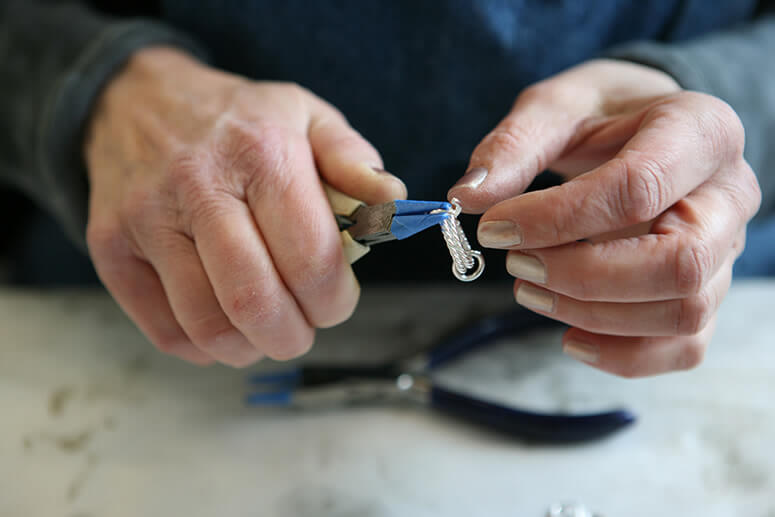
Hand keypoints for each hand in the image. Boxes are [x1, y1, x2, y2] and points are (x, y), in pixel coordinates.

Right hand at [84, 48, 405, 366]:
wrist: (136, 100)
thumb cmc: (237, 119)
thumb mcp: (306, 116)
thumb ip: (354, 161)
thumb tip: (392, 204)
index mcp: (261, 153)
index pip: (310, 258)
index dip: (335, 300)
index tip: (337, 302)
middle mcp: (198, 187)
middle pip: (255, 302)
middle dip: (294, 335)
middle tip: (304, 327)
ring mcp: (147, 221)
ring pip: (206, 325)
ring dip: (251, 348)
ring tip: (266, 329)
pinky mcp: (111, 250)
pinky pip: (164, 331)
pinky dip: (205, 347)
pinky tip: (224, 323)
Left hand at [448, 59, 760, 376]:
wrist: (648, 127)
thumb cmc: (604, 114)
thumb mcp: (555, 107)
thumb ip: (512, 148)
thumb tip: (467, 199)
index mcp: (700, 130)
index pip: (637, 188)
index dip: (556, 219)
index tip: (494, 228)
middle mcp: (729, 195)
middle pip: (678, 263)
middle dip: (582, 276)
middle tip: (516, 264)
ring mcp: (725, 250)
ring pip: (683, 312)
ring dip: (593, 315)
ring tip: (529, 291)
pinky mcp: (708, 290)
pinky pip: (684, 345)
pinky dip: (623, 354)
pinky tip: (569, 336)